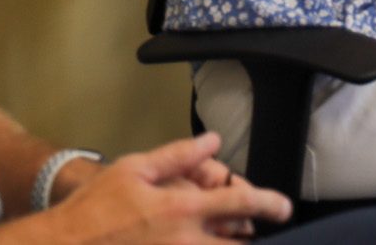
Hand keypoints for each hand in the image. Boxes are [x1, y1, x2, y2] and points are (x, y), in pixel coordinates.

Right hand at [39, 134, 288, 243]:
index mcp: (181, 209)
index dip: (269, 203)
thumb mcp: (133, 170)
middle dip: (252, 242)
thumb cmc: (91, 210)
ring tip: (232, 242)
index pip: (240, 202)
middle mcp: (183, 243)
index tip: (284, 208)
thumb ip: (178, 155)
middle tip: (256, 236)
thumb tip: (212, 141)